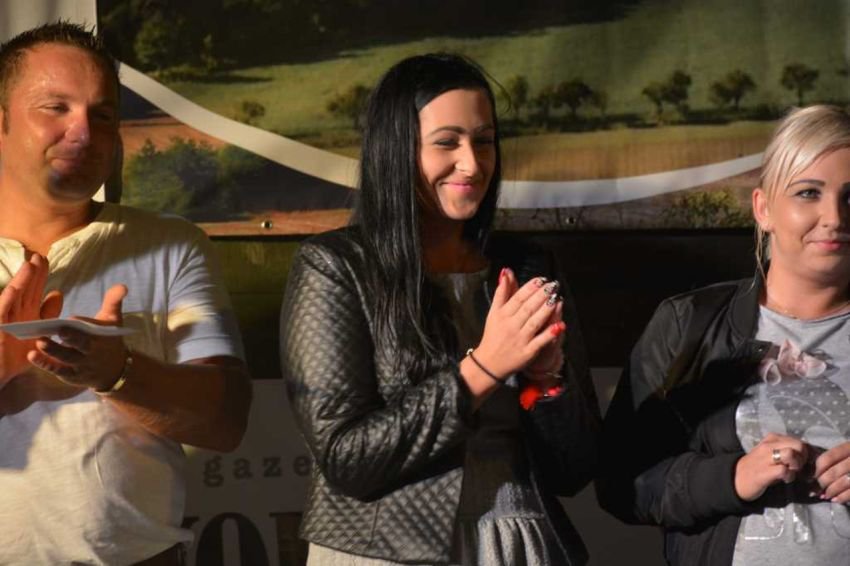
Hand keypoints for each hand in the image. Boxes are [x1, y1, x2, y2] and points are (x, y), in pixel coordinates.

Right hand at [0, 254, 62, 383]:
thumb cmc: (14, 356)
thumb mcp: (37, 332)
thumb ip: (47, 313)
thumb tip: (56, 292)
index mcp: (25, 313)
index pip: (33, 290)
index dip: (38, 276)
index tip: (45, 260)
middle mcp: (14, 314)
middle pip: (25, 290)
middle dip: (32, 273)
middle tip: (40, 256)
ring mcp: (4, 320)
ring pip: (14, 297)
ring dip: (22, 281)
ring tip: (30, 265)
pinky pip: (2, 312)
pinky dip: (7, 300)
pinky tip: (15, 289)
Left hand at [27, 284, 127, 390]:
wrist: (114, 369)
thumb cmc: (109, 339)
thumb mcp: (114, 319)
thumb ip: (114, 301)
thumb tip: (122, 286)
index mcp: (102, 335)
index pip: (92, 328)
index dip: (82, 324)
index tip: (71, 319)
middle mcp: (92, 351)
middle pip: (82, 344)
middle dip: (72, 338)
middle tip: (59, 330)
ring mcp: (81, 364)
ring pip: (67, 358)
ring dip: (54, 350)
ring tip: (40, 341)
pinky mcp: (71, 375)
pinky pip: (58, 370)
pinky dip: (45, 364)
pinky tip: (32, 355)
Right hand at [472, 269, 564, 379]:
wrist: (489, 363)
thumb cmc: (493, 335)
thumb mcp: (494, 312)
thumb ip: (502, 292)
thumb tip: (506, 271)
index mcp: (502, 315)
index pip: (517, 298)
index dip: (530, 288)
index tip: (541, 279)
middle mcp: (511, 326)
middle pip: (527, 308)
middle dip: (541, 296)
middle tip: (553, 285)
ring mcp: (520, 339)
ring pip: (534, 323)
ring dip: (546, 311)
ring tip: (556, 299)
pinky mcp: (527, 352)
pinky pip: (540, 342)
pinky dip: (549, 334)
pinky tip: (559, 325)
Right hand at [734, 433, 808, 500]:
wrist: (736, 478)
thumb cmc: (757, 466)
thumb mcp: (770, 453)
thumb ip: (786, 450)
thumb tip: (808, 454)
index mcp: (771, 439)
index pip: (798, 440)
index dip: (808, 452)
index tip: (807, 462)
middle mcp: (768, 445)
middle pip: (798, 445)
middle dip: (804, 458)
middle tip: (799, 467)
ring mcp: (765, 458)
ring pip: (791, 454)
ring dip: (797, 465)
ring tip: (792, 472)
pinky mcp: (763, 472)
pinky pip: (784, 470)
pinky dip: (789, 476)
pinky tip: (785, 479)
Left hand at [814, 442, 849, 502]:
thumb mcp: (848, 453)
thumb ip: (836, 459)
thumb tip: (813, 473)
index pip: (828, 458)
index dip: (816, 469)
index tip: (809, 477)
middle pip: (834, 471)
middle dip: (821, 483)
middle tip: (813, 490)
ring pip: (844, 482)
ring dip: (831, 491)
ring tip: (823, 496)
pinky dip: (842, 497)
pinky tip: (836, 500)